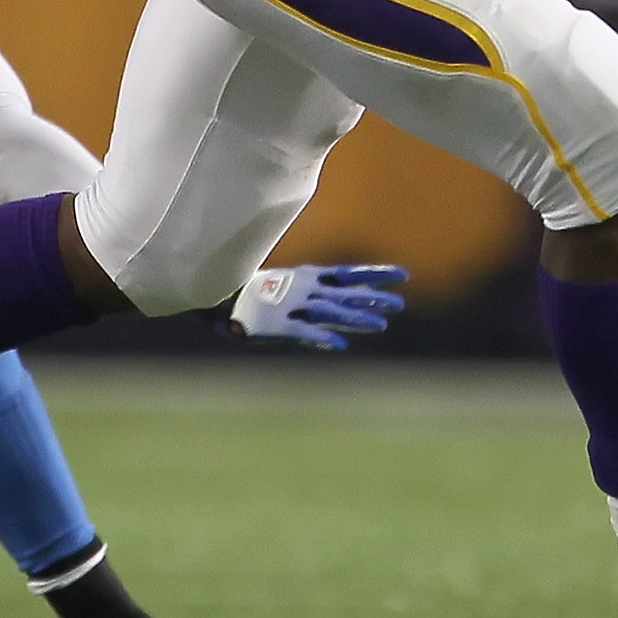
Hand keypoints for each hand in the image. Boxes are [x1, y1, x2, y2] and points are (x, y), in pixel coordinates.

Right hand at [226, 264, 408, 350]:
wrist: (215, 295)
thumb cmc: (251, 293)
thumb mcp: (286, 292)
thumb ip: (313, 309)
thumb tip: (340, 329)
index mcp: (306, 276)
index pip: (348, 273)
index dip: (375, 274)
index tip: (402, 275)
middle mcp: (303, 288)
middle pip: (345, 293)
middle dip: (372, 297)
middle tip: (399, 303)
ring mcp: (291, 304)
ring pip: (330, 311)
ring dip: (354, 317)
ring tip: (380, 325)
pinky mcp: (277, 323)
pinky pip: (302, 330)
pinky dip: (319, 335)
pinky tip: (339, 344)